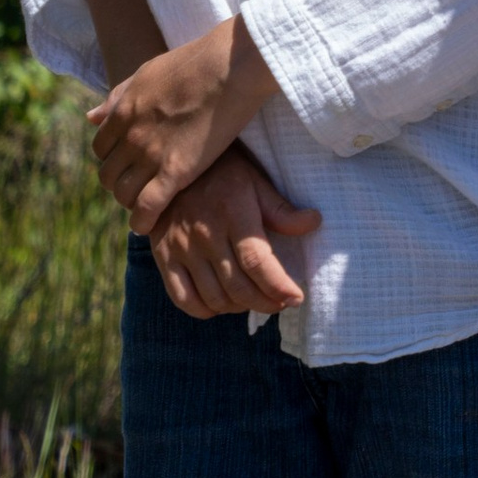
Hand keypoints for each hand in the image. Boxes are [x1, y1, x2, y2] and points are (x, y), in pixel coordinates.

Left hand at [88, 14, 277, 227]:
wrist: (228, 66)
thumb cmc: (194, 63)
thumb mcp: (146, 73)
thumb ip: (118, 97)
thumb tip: (91, 116)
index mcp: (122, 112)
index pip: (100, 149)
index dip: (112, 160)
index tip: (128, 165)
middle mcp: (130, 137)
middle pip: (108, 175)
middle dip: (119, 183)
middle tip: (139, 186)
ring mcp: (151, 155)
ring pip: (123, 194)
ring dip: (131, 202)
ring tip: (147, 204)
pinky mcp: (176, 171)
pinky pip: (148, 207)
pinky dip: (143, 220)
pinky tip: (149, 224)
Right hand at [142, 143, 321, 318]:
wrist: (170, 167)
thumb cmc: (222, 173)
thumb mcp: (255, 182)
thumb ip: (281, 209)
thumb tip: (314, 222)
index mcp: (232, 214)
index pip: (256, 262)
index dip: (278, 286)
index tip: (295, 298)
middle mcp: (205, 235)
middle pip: (238, 286)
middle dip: (266, 302)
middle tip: (280, 302)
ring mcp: (180, 249)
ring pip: (214, 297)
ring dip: (239, 307)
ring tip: (254, 299)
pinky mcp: (163, 257)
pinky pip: (183, 298)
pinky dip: (205, 310)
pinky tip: (222, 303)